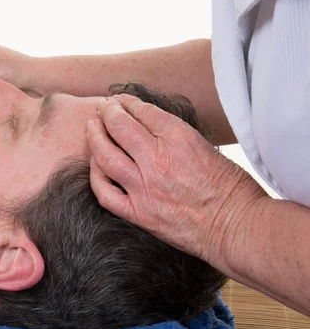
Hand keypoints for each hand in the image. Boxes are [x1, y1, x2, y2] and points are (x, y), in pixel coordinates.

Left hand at [87, 94, 266, 259]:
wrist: (237, 227)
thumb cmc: (231, 189)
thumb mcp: (207, 147)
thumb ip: (176, 137)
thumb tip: (150, 127)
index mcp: (180, 139)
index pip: (144, 112)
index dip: (128, 103)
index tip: (121, 101)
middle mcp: (158, 160)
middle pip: (120, 127)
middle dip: (107, 112)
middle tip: (103, 108)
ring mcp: (144, 187)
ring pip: (105, 156)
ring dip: (94, 137)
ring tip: (91, 128)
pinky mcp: (138, 213)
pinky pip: (105, 193)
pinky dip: (95, 176)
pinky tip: (95, 167)